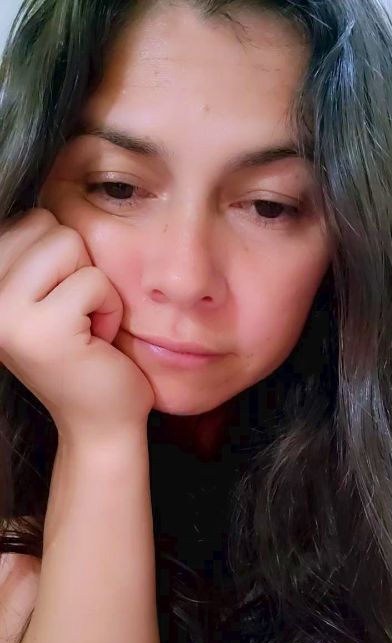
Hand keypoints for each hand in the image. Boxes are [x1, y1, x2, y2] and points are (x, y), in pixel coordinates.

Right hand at [0, 208, 154, 441]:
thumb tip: (52, 199)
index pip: (30, 220)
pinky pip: (94, 280)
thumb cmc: (85, 354)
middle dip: (78, 266)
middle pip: (49, 225)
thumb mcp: (48, 296)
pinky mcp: (42, 330)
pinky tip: (95, 341)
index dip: (63, 258)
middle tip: (75, 316)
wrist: (100, 420)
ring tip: (83, 325)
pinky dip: (108, 308)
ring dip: (93, 285)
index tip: (61, 305)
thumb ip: (36, 256)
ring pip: (69, 244)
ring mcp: (5, 314)